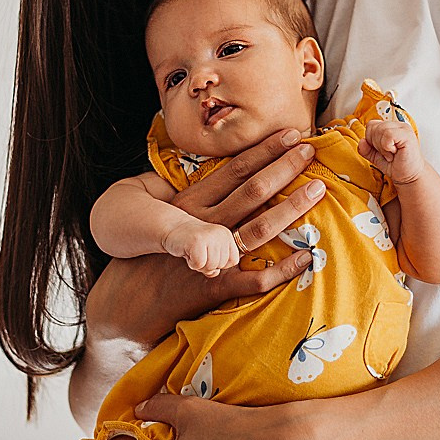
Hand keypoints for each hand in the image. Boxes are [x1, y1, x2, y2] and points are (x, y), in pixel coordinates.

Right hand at [85, 130, 324, 347]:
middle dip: (283, 168)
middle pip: (250, 191)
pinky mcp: (212, 286)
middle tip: (311, 150)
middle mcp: (199, 225)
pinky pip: (254, 279)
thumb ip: (199, 203)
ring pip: (258, 228)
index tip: (290, 133)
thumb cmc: (147, 261)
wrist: (122, 305)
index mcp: (189, 204)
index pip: (234, 170)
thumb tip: (235, 180)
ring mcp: (207, 256)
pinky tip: (306, 257)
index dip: (264, 151)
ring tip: (317, 190)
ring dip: (291, 208)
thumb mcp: (166, 221)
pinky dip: (282, 269)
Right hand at [162, 219, 239, 276]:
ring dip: (199, 264)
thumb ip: (216, 264)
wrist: (172, 227)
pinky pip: (199, 264)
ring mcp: (209, 237)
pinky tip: (187, 252)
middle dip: (207, 264)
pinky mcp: (197, 241)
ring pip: (211, 266)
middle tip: (197, 252)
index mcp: (227, 235)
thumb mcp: (209, 251)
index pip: (233, 261)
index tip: (207, 254)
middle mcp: (221, 234)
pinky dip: (191, 263)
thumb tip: (215, 273)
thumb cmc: (192, 242)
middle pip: (221, 265)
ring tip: (192, 252)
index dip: (219, 264)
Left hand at [359, 120, 424, 185]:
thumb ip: (366, 149)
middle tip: (387, 154)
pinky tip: (395, 153)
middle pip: (374, 127)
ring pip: (380, 130)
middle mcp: (398, 125)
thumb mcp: (376, 157)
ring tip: (391, 154)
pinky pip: (388, 135)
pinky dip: (387, 147)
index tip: (382, 150)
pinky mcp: (407, 135)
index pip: (371, 125)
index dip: (371, 140)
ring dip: (382, 147)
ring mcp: (404, 129)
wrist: (409, 177)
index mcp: (391, 127)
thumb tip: (361, 141)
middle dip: (376, 144)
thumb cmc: (396, 165)